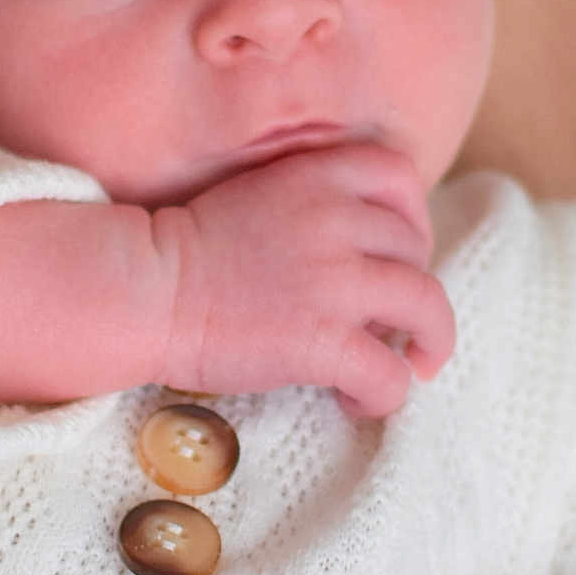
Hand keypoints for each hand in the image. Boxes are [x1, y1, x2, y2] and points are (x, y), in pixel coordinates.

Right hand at [152, 143, 454, 416]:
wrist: (146, 292)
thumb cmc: (191, 253)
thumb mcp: (262, 196)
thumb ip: (316, 205)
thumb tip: (371, 255)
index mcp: (316, 175)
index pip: (401, 177)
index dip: (413, 218)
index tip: (397, 253)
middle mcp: (335, 218)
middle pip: (417, 250)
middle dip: (411, 286)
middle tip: (388, 319)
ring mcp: (333, 279)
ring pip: (427, 307)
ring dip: (429, 341)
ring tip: (410, 364)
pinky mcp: (321, 340)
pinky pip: (388, 373)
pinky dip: (386, 393)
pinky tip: (355, 399)